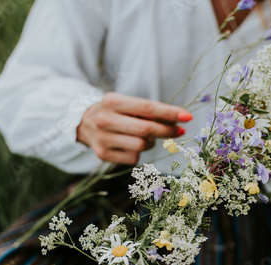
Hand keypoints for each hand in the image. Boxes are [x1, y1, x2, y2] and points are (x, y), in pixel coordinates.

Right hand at [76, 92, 192, 164]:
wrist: (83, 123)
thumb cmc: (115, 112)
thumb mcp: (127, 104)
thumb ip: (150, 111)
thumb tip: (179, 121)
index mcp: (112, 101)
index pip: (147, 108)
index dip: (169, 113)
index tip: (188, 116)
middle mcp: (105, 119)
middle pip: (146, 129)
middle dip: (167, 131)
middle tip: (180, 131)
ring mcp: (102, 138)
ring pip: (141, 145)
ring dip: (151, 142)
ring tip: (146, 137)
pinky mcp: (103, 155)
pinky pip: (133, 158)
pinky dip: (139, 152)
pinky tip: (132, 145)